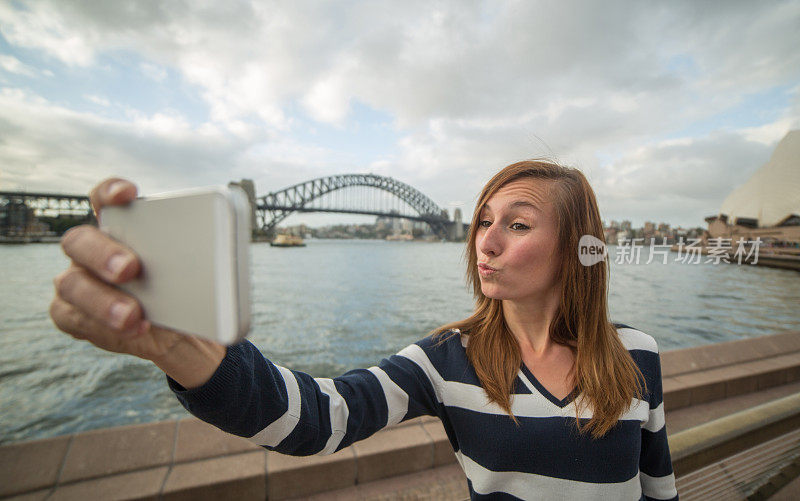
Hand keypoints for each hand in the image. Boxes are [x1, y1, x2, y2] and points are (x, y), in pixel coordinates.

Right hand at [49, 178, 225, 384]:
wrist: (181, 332)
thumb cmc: (184, 290)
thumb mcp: (195, 273)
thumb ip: (194, 259)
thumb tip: (217, 256)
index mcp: (119, 227)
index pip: (104, 198)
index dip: (110, 192)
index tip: (128, 194)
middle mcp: (91, 250)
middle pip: (80, 241)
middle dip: (103, 254)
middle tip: (130, 268)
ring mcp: (77, 282)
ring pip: (72, 284)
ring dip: (102, 300)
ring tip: (131, 314)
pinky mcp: (73, 314)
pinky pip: (74, 318)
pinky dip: (102, 326)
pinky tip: (134, 329)